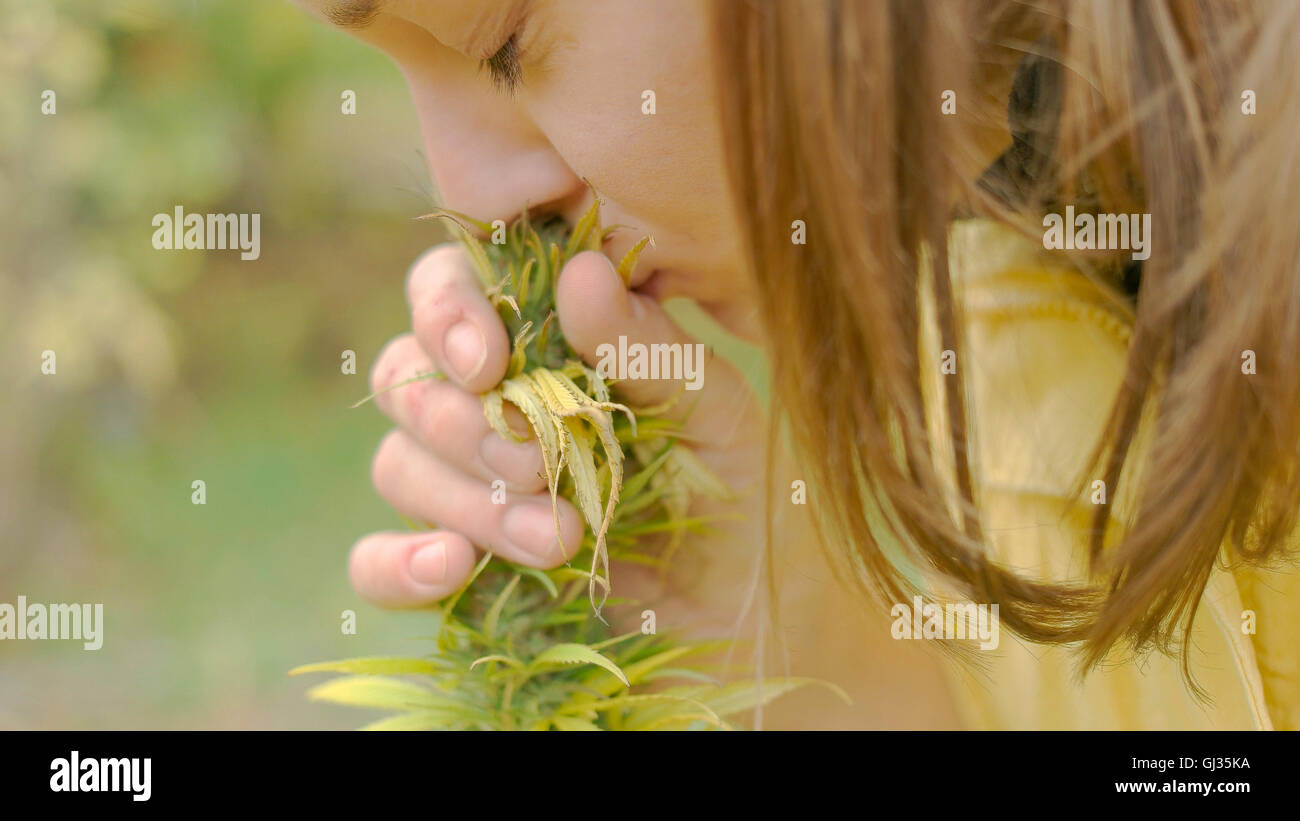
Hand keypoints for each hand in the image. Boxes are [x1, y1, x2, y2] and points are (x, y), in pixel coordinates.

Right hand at [347, 242, 764, 615]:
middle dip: (465, 424)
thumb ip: (651, 352)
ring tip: (555, 540)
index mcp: (543, 346)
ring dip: (463, 500)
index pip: (451, 291)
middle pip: (408, 379)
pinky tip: (450, 567)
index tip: (488, 364)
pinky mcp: (452, 571)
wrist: (748, 616)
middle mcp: (488, 407)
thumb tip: (580, 274)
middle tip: (542, 468)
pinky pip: (373, 562)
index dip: (447, 312)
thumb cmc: (737, 494)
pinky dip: (396, 563)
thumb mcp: (715, 419)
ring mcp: (463, 489)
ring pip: (397, 464)